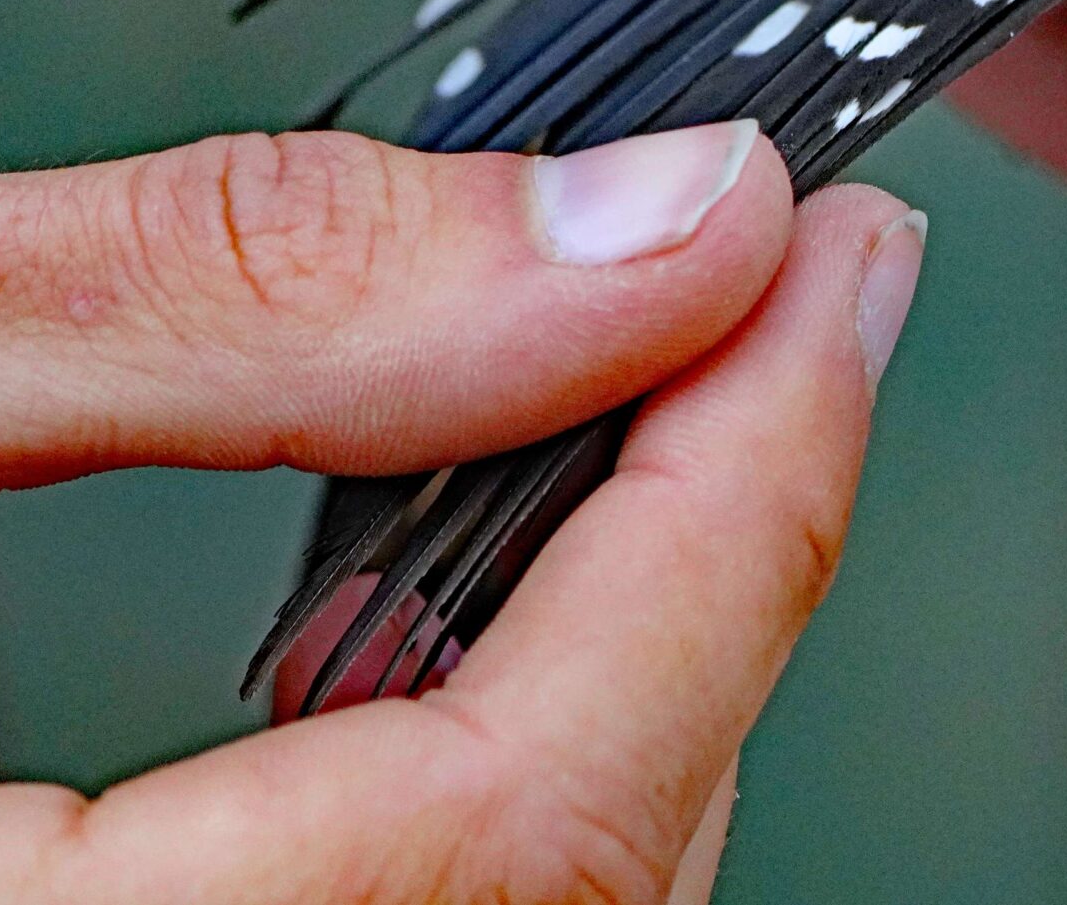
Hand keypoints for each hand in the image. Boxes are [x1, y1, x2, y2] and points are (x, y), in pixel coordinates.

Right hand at [0, 124, 927, 902]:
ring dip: (628, 667)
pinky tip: (447, 624)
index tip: (831, 269)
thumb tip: (640, 226)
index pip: (531, 809)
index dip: (741, 514)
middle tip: (777, 305)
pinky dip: (499, 760)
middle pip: (581, 876)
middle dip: (720, 565)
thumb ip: (235, 301)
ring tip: (647, 412)